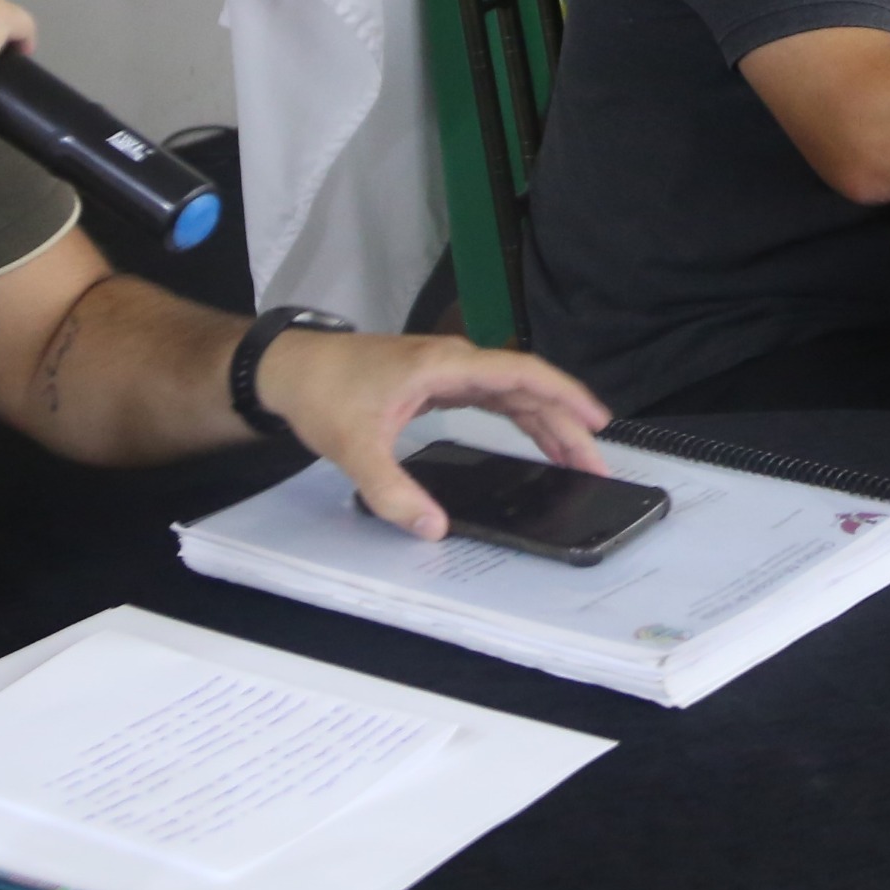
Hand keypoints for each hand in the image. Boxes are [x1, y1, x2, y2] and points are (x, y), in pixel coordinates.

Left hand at [261, 333, 614, 540]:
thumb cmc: (322, 394)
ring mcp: (449, 370)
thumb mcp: (355, 448)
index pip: (521, 373)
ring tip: (578, 459)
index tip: (598, 421)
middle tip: (596, 465)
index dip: (564, 395)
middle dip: (566, 423)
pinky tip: (537, 440)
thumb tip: (432, 529)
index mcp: (445, 365)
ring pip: (514, 394)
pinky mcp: (439, 382)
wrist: (291, 369)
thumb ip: (392, 493)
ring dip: (548, 422)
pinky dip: (521, 418)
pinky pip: (495, 398)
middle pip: (527, 388)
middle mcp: (455, 361)